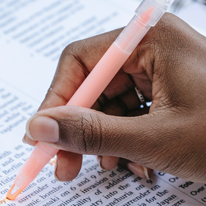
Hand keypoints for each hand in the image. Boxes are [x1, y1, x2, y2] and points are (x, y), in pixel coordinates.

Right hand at [24, 14, 205, 183]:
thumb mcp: (156, 138)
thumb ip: (92, 132)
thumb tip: (39, 127)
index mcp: (149, 37)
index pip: (80, 60)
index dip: (56, 99)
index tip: (42, 134)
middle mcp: (150, 46)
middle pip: (92, 83)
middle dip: (78, 126)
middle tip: (64, 162)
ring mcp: (159, 66)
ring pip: (108, 101)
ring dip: (102, 137)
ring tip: (109, 167)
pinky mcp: (165, 87)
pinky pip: (128, 109)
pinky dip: (123, 137)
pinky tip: (133, 162)